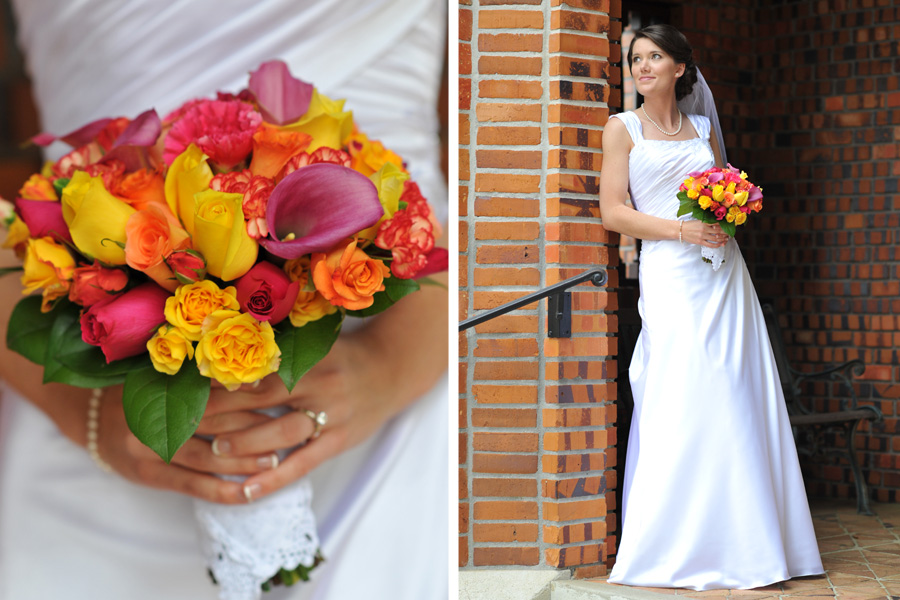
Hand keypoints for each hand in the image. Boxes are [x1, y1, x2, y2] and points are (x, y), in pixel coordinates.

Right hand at [94, 386, 277, 503]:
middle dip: (256, 428)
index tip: (282, 392)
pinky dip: (222, 491)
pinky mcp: (148, 474)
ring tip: (275, 462)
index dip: (250, 391)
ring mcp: (151, 447)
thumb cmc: (142, 389)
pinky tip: (247, 494)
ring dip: (244, 462)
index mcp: (166, 385)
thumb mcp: (167, 373)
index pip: (217, 389)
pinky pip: (192, 486)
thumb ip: (203, 374)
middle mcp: (158, 415)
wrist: (91, 415)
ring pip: (208, 457)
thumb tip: (257, 375)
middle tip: (290, 431)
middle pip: (217, 423)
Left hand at [200, 333, 403, 502]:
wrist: (392, 369)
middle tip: (186, 421)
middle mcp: (320, 384)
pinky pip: (304, 463)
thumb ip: (278, 347)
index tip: (189, 385)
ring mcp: (331, 414)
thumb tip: (223, 349)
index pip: (258, 367)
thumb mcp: (315, 342)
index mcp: (310, 356)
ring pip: (281, 433)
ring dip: (245, 443)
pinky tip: (248, 490)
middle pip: (264, 398)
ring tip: (213, 451)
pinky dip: (275, 478)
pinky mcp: (339, 440)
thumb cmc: (343, 355)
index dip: (223, 377)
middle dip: (222, 410)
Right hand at [681, 220, 728, 247]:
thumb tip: (717, 223)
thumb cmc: (689, 225)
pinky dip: (716, 245)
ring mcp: (702, 236)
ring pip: (716, 238)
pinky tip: (720, 244)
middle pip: (719, 231)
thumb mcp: (698, 221)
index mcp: (704, 222)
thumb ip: (707, 222)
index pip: (717, 223)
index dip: (724, 225)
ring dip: (722, 239)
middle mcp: (704, 228)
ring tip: (726, 239)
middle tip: (729, 234)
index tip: (728, 227)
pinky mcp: (700, 242)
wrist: (680, 230)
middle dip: (725, 233)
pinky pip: (710, 244)